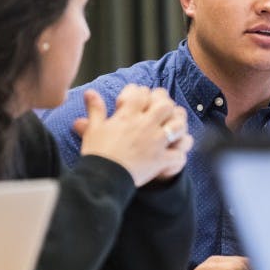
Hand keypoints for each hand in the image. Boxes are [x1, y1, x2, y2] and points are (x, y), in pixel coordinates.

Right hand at [73, 85, 192, 186]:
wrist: (102, 178)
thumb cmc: (97, 153)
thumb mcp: (94, 128)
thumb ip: (95, 109)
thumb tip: (90, 91)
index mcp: (128, 116)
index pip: (140, 93)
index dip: (141, 92)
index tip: (138, 96)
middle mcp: (145, 126)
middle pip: (165, 105)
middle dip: (164, 104)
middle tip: (160, 108)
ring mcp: (156, 143)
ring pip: (177, 126)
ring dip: (177, 126)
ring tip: (172, 128)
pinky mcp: (161, 160)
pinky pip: (179, 154)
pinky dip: (180, 154)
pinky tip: (176, 153)